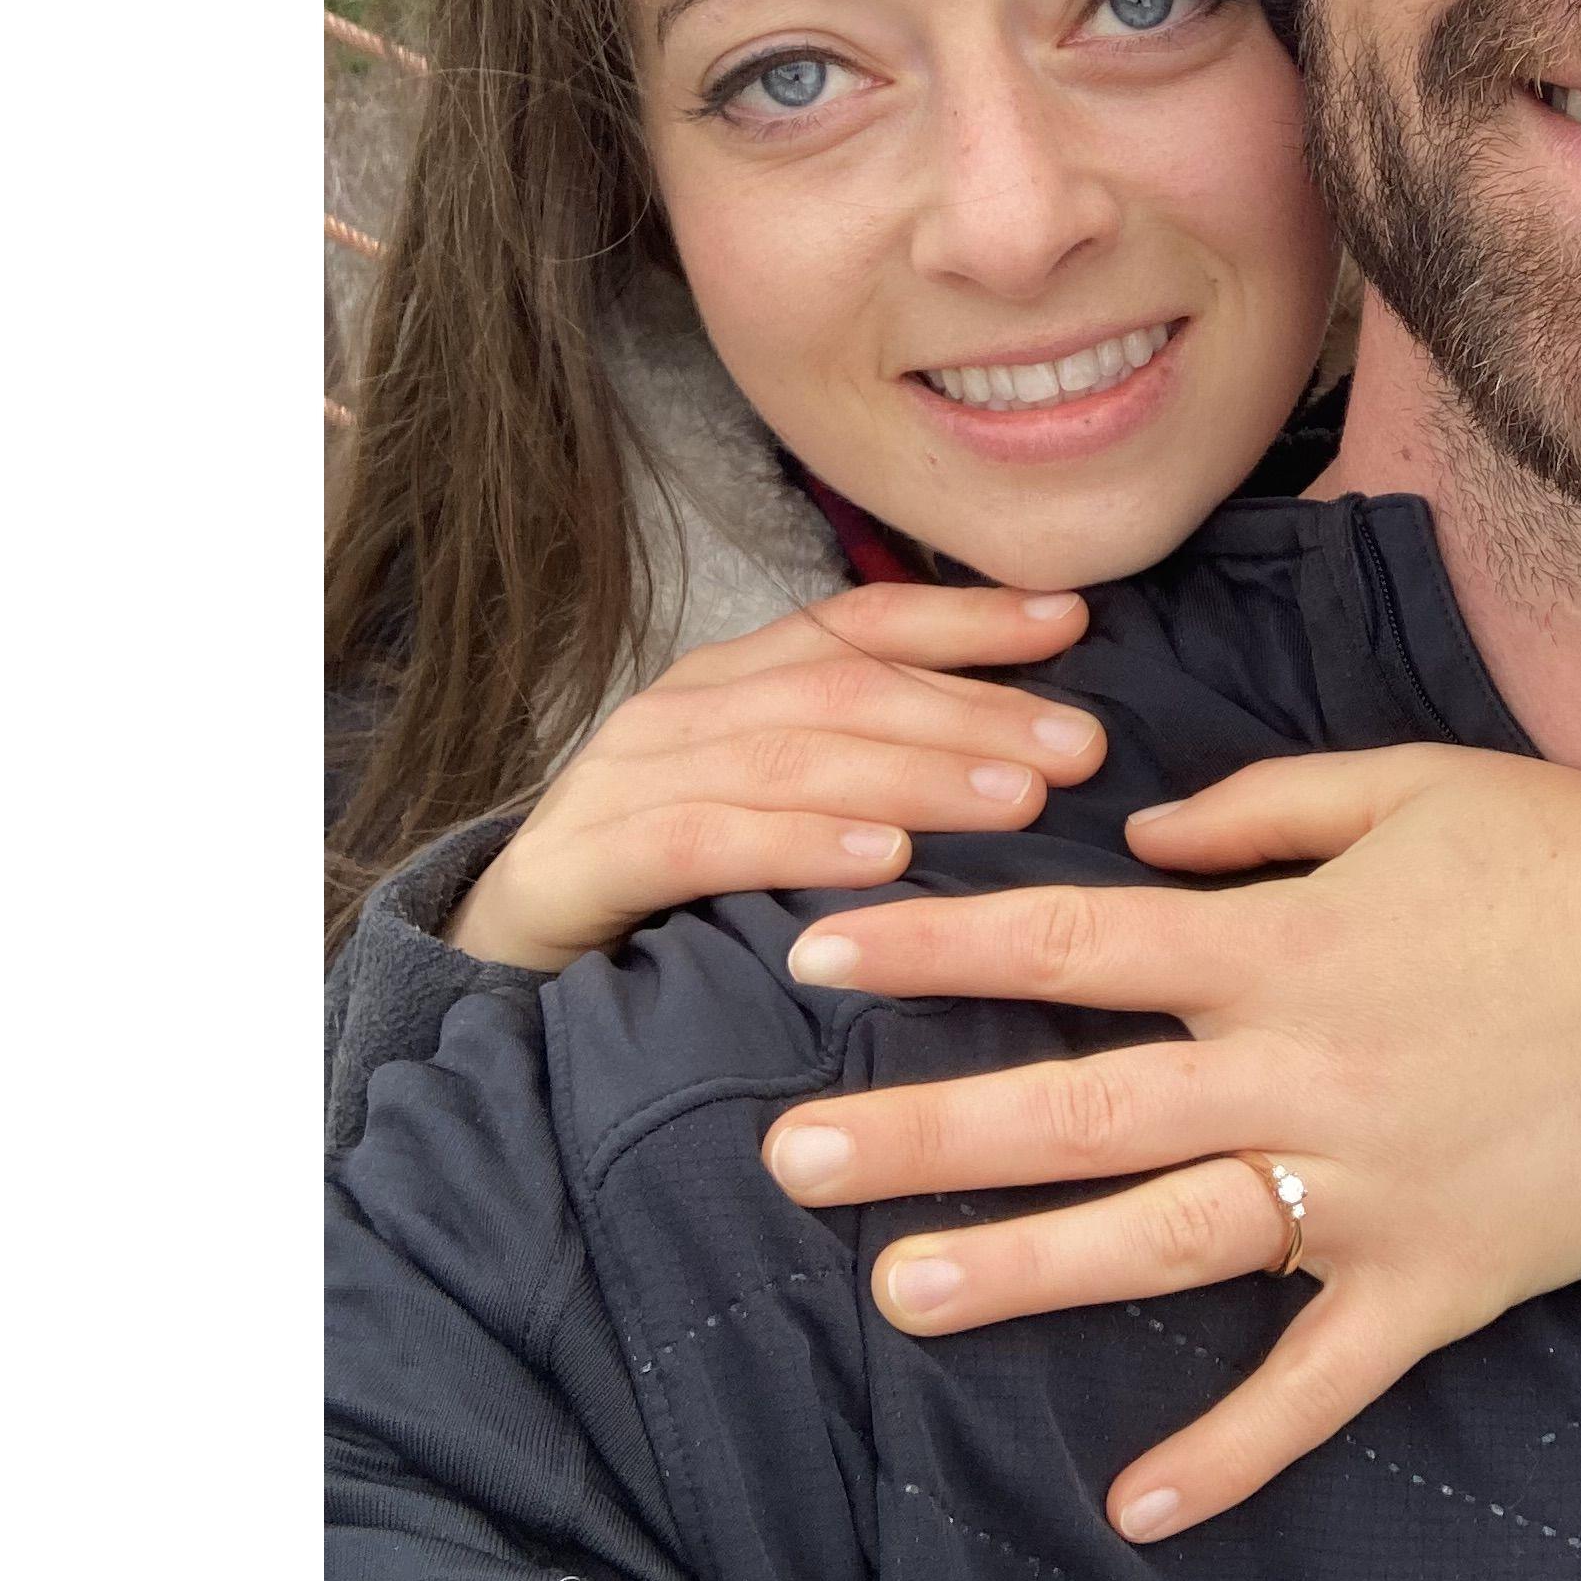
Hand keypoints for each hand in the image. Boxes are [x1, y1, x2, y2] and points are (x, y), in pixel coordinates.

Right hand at [445, 581, 1103, 971]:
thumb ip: (871, 763)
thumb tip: (1029, 750)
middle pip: (845, 688)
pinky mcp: (582, 859)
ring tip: (1015, 802)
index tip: (1074, 621)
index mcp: (735, 676)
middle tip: (1078, 749)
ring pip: (790, 755)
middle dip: (973, 713)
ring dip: (914, 775)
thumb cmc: (672, 884)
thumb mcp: (777, 806)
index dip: (967, 617)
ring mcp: (626, 775)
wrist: (503, 962)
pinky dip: (799, 845)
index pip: (861, 621)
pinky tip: (885, 863)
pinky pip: (703, 839)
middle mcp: (684, 706)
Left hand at [756, 746, 1580, 1542]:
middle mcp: (1301, 1067)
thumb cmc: (1578, 853)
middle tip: (788, 1164)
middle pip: (1081, 1104)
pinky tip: (1138, 1502)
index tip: (815, 953)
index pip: (1073, 939)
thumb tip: (1129, 834)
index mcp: (1284, 941)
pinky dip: (1237, 1449)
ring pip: (1168, 1239)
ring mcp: (1368, 1184)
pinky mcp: (1442, 1277)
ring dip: (1029, 1273)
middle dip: (926, 1130)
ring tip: (899, 1299)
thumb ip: (1260, 811)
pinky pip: (1324, 1380)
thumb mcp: (1413, 782)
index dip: (936, 945)